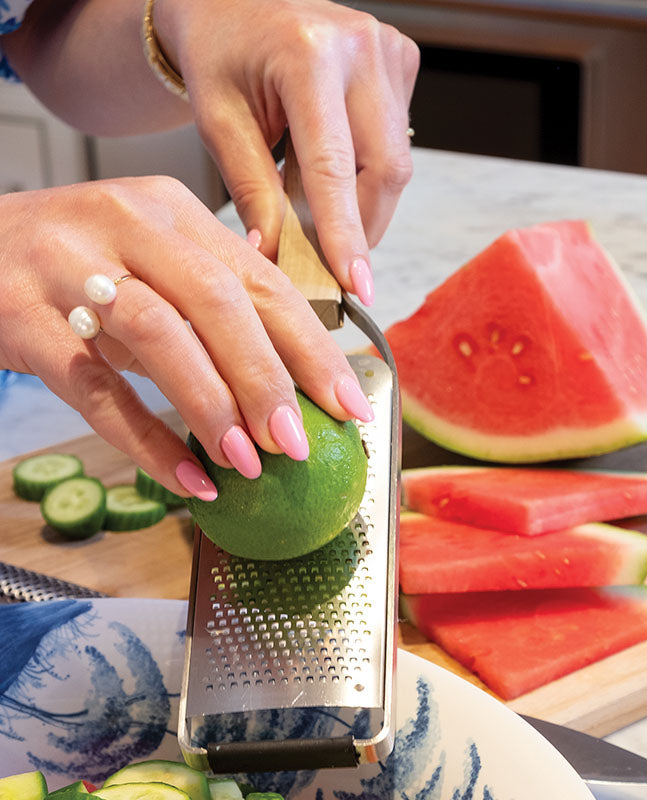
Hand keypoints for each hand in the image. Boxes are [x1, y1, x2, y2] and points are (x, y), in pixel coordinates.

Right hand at [0, 177, 374, 497]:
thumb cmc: (71, 264)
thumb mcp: (147, 257)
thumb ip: (214, 292)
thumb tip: (297, 358)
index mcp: (170, 212)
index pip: (260, 280)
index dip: (312, 347)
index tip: (349, 401)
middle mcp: (124, 227)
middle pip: (217, 301)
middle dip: (268, 379)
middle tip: (297, 442)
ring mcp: (70, 270)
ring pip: (159, 334)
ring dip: (212, 404)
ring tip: (247, 463)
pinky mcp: (25, 320)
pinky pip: (95, 388)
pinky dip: (147, 439)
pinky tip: (187, 477)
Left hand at [156, 0, 419, 301]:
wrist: (233, 5)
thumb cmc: (220, 56)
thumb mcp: (218, 124)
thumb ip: (253, 192)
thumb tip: (275, 258)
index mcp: (307, 53)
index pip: (334, 167)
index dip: (345, 234)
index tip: (355, 285)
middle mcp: (359, 45)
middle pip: (384, 170)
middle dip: (360, 228)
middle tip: (326, 263)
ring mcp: (387, 49)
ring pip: (396, 164)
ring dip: (362, 204)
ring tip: (318, 207)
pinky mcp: (402, 60)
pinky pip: (397, 142)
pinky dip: (368, 171)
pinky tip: (335, 162)